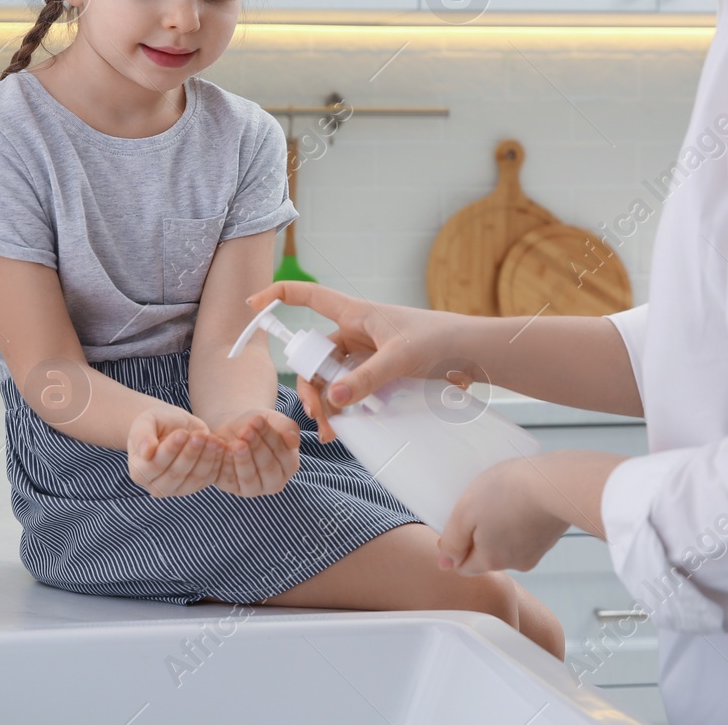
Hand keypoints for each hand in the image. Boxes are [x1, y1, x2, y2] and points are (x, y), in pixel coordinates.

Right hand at [127, 406, 225, 497]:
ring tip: (213, 439)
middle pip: (175, 474)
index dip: (170, 450)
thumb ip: (143, 435)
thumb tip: (146, 451)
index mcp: (139, 471)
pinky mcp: (195, 487)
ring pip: (193, 477)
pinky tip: (219, 446)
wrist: (171, 426)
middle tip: (201, 435)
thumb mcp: (146, 422)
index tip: (182, 433)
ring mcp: (176, 490)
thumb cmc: (155, 423)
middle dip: (190, 453)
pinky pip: (207, 478)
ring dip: (205, 458)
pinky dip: (215, 462)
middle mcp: (156, 486)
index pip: (155, 465)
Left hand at [209, 409, 300, 496]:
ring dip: (243, 460)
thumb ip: (288, 428)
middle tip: (246, 431)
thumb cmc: (258, 425)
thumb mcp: (274, 420)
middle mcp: (274, 482)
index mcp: (289, 466)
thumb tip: (293, 441)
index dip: (270, 437)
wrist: (233, 428)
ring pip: (249, 478)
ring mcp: (253, 488)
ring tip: (236, 443)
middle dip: (256, 448)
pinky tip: (222, 449)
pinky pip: (228, 480)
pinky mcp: (232, 487)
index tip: (257, 420)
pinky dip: (225, 465)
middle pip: (268, 468)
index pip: (283, 454)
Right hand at [245, 281, 474, 442]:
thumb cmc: (441, 341)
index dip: (278, 296)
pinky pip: (351, 390)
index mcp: (355, 314)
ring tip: (333, 432)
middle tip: (318, 416)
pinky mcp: (379, 375)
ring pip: (332, 379)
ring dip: (328, 404)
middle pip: (315, 356)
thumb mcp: (402, 358)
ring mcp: (366, 356)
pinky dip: (346, 408)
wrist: (475, 355)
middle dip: (311, 386)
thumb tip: (333, 396)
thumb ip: (367, 377)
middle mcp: (356, 333)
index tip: (252, 304)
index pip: (307, 296)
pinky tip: (346, 429)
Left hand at [436, 456, 571, 574]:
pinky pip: (526, 530)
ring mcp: (537, 550)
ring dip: (501, 523)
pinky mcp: (551, 535)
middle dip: (480, 532)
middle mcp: (515, 563)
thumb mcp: (465, 513)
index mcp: (491, 561)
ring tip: (504, 496)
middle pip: (487, 554)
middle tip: (482, 503)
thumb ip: (452, 542)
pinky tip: (521, 497)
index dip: (456, 545)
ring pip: (508, 541)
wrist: (558, 483)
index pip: (464, 567)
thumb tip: (445, 563)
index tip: (460, 519)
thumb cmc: (508, 492)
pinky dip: (521, 517)